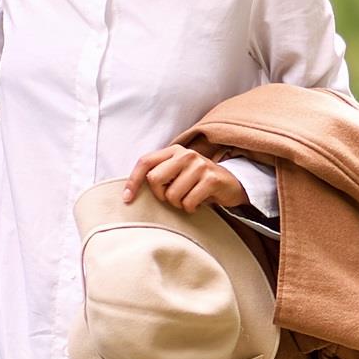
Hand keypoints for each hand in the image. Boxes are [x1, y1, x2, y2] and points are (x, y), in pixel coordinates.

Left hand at [125, 145, 247, 213]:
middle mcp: (186, 154)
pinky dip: (191, 208)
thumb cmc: (198, 181)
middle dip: (161, 195)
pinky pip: (188, 202)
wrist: (231, 184)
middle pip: (155, 179)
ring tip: (189, 199)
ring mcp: (199, 165)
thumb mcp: (178, 172)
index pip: (145, 162)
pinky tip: (198, 202)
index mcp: (174, 150)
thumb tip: (131, 191)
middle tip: (173, 197)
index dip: (133, 181)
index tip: (127, 198)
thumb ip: (160, 174)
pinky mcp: (211, 179)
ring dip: (178, 204)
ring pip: (172, 194)